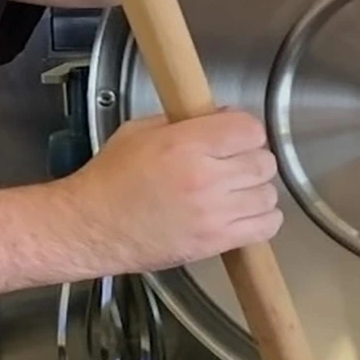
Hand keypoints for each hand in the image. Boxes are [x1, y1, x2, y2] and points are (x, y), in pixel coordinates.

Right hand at [59, 110, 283, 273]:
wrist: (91, 227)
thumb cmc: (109, 180)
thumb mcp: (139, 131)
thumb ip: (184, 121)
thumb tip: (220, 117)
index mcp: (185, 145)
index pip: (250, 128)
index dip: (244, 130)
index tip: (235, 135)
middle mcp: (204, 178)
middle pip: (263, 161)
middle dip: (250, 158)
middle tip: (232, 162)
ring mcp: (213, 213)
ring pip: (268, 194)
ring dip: (256, 189)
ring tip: (235, 190)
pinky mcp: (215, 242)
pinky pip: (266, 226)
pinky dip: (263, 218)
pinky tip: (244, 212)